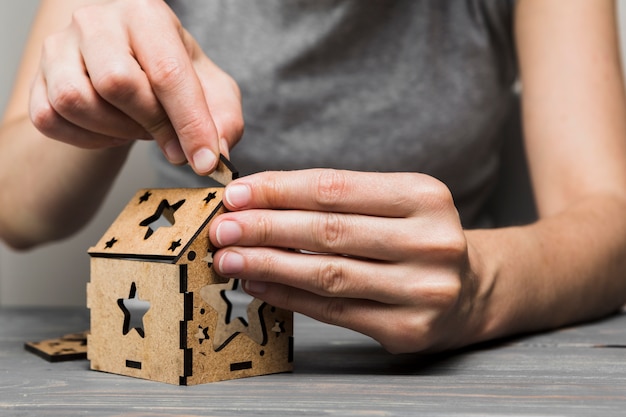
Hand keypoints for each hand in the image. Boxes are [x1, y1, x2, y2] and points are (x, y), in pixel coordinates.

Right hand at [29, 0, 242, 173]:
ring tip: (139, 127)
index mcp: (146, 14)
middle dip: (152, 124)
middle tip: (171, 140)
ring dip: (116, 130)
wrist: (134, 68)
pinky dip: (87, 138)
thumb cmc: (175, 76)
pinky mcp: (37, 79)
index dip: (189, 123)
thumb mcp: (213, 92)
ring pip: (76, 101)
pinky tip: (111, 130)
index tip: (204, 161)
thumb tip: (215, 157)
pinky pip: (51, 119)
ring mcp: (59, 47)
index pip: (167, 71)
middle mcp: (96, 20)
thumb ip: (224, 121)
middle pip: (117, 83)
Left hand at [209, 169, 481, 352]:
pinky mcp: (408, 329)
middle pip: (329, 231)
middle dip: (265, 227)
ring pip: (328, 273)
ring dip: (269, 264)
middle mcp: (430, 241)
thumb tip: (259, 203)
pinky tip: (260, 285)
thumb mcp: (394, 204)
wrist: (471, 289)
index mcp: (424, 196)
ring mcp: (422, 289)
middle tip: (222, 227)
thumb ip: (337, 200)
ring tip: (230, 258)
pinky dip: (290, 297)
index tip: (237, 193)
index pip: (336, 188)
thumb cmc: (418, 238)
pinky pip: (335, 311)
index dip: (280, 190)